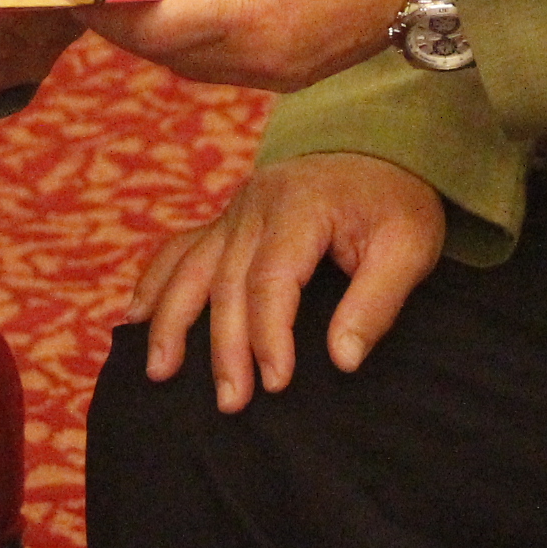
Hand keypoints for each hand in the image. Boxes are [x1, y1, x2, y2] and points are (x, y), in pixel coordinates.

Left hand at [78, 0, 420, 90]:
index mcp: (242, 11)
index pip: (151, 27)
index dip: (106, 12)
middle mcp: (253, 56)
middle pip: (165, 55)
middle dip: (127, 26)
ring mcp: (274, 73)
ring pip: (193, 66)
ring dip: (162, 37)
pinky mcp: (292, 76)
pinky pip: (226, 67)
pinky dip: (198, 43)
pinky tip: (196, 7)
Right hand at [128, 153, 444, 411]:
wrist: (380, 145)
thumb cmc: (396, 201)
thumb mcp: (410, 246)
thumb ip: (377, 303)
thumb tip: (342, 361)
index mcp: (300, 206)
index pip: (272, 280)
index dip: (269, 335)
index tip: (277, 384)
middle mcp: (256, 204)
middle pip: (226, 282)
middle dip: (224, 347)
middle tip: (231, 402)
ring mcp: (234, 210)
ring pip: (191, 268)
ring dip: (172, 321)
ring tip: (160, 370)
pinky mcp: (227, 219)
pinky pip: (181, 249)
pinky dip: (155, 281)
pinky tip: (136, 316)